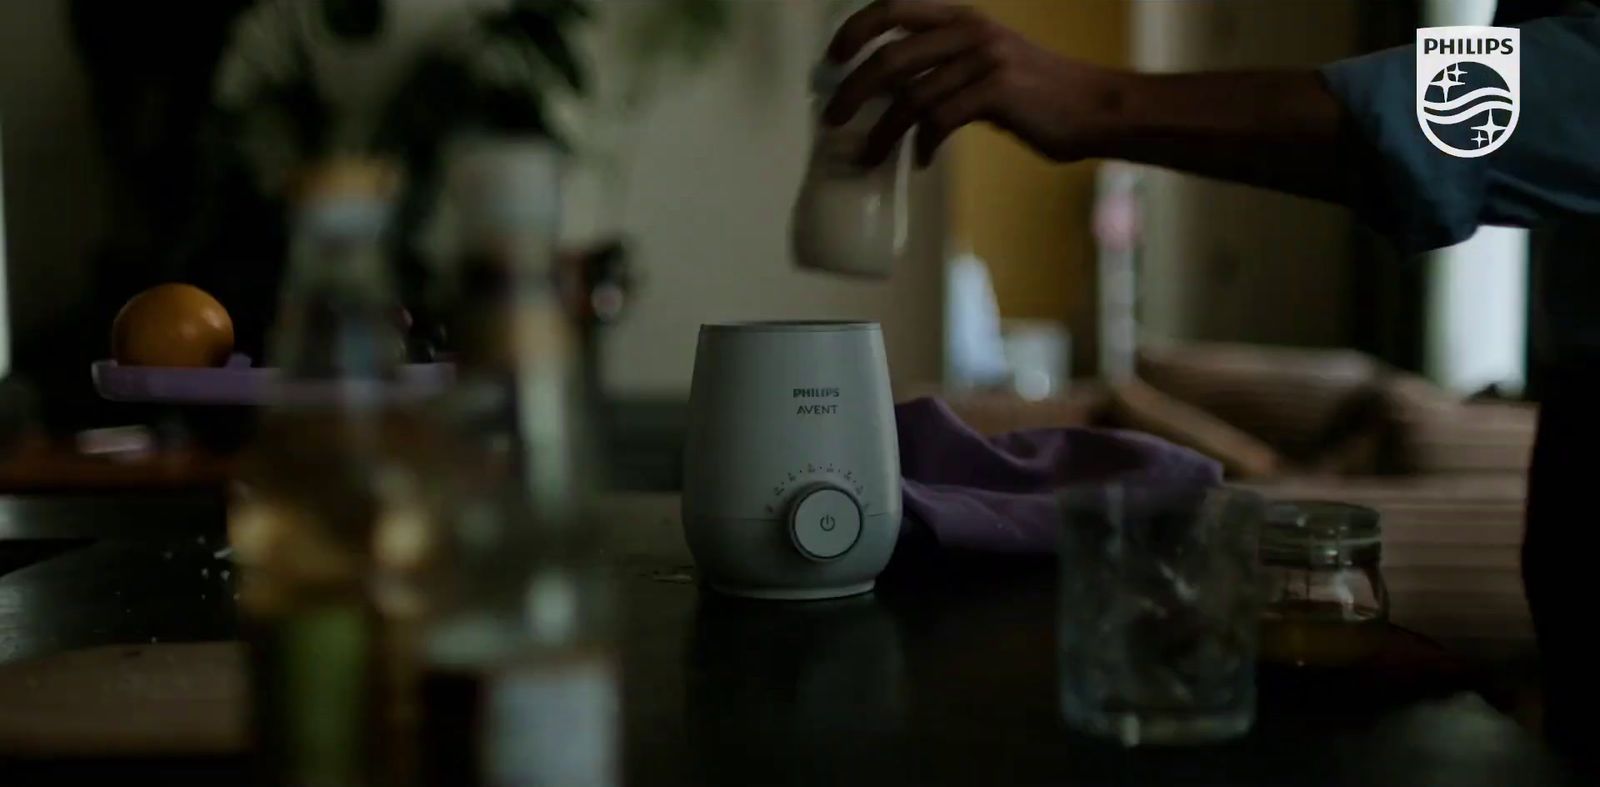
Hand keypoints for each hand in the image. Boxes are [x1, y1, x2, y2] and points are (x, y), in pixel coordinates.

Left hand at [825, 0, 1119, 167]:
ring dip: (882, 133)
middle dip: (852, 92)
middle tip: (832, 120)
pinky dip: (923, 145)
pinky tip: (921, 160)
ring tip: (869, 156)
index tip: (833, 59)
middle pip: (890, 59)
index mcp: (962, 18)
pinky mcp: (997, 92)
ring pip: (911, 98)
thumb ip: (945, 69)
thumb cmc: (1038, 95)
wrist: (1094, 108)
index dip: (856, 30)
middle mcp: (970, 31)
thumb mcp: (988, 64)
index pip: (894, 9)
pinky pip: (940, 121)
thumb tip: (894, 96)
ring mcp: (984, 60)